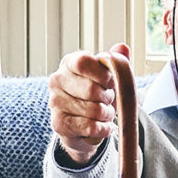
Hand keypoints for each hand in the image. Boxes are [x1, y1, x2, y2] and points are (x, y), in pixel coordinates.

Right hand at [49, 45, 128, 165]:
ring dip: (107, 114)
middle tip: (108, 100)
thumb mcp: (106, 76)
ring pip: (94, 110)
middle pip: (92, 89)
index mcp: (68, 63)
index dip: (103, 74)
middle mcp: (56, 81)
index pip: (84, 63)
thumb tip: (123, 48)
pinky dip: (103, 128)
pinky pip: (91, 127)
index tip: (110, 82)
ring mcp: (55, 103)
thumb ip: (116, 61)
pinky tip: (101, 126)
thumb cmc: (94, 95)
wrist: (80, 124)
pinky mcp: (59, 124)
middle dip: (108, 98)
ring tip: (104, 113)